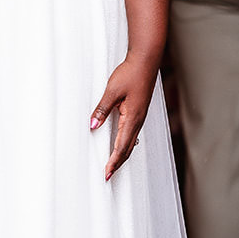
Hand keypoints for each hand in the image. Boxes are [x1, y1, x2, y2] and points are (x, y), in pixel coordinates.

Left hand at [90, 53, 158, 179]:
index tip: (107, 173)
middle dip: (118, 163)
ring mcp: (140, 117)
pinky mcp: (139, 112)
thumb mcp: (112, 91)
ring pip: (131, 142)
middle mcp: (138, 120)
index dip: (114, 161)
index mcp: (132, 118)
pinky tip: (122, 145)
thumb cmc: (130, 74)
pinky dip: (126, 144)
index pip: (121, 146)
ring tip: (114, 165)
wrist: (146, 62)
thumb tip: (92, 126)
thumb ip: (101, 110)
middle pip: (128, 148)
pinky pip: (133, 134)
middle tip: (108, 175)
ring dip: (122, 155)